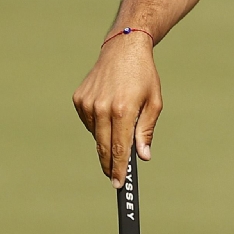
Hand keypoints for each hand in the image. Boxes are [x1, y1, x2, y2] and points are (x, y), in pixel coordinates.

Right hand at [72, 32, 162, 186]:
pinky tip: (108, 112)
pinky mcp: (79, 99)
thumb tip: (143, 156)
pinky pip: (89, 122)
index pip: (119, 148)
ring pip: (95, 135)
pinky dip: (98, 124)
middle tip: (115, 178)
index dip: (119, 169)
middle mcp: (102, 107)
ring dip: (106, 140)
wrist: (123, 49)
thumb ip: (146, 130)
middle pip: (104, 147)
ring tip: (118, 130)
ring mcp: (88, 103)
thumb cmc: (143, 76)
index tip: (119, 185)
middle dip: (110, 165)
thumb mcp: (154, 102)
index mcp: (123, 109)